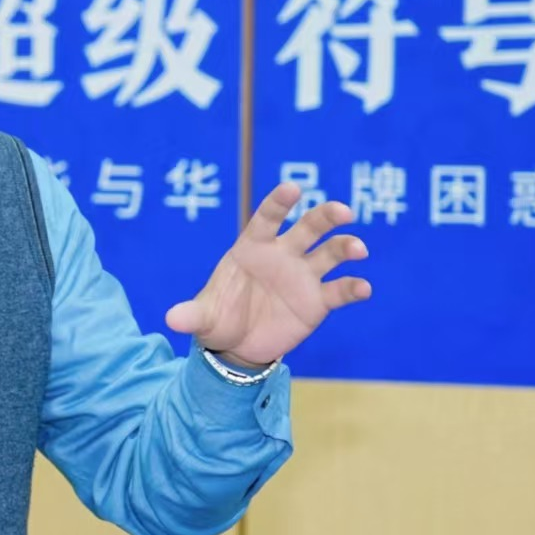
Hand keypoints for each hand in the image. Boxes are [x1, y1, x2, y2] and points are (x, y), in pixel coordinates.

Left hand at [166, 183, 370, 367]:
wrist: (237, 345)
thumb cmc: (219, 318)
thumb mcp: (203, 317)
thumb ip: (191, 315)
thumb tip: (171, 319)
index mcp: (253, 246)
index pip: (268, 217)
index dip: (279, 203)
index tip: (293, 188)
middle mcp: (283, 254)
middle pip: (309, 227)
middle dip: (326, 216)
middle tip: (343, 211)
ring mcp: (303, 276)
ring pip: (330, 253)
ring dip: (346, 247)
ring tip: (357, 248)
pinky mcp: (318, 301)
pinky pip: (340, 290)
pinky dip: (353, 287)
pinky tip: (363, 288)